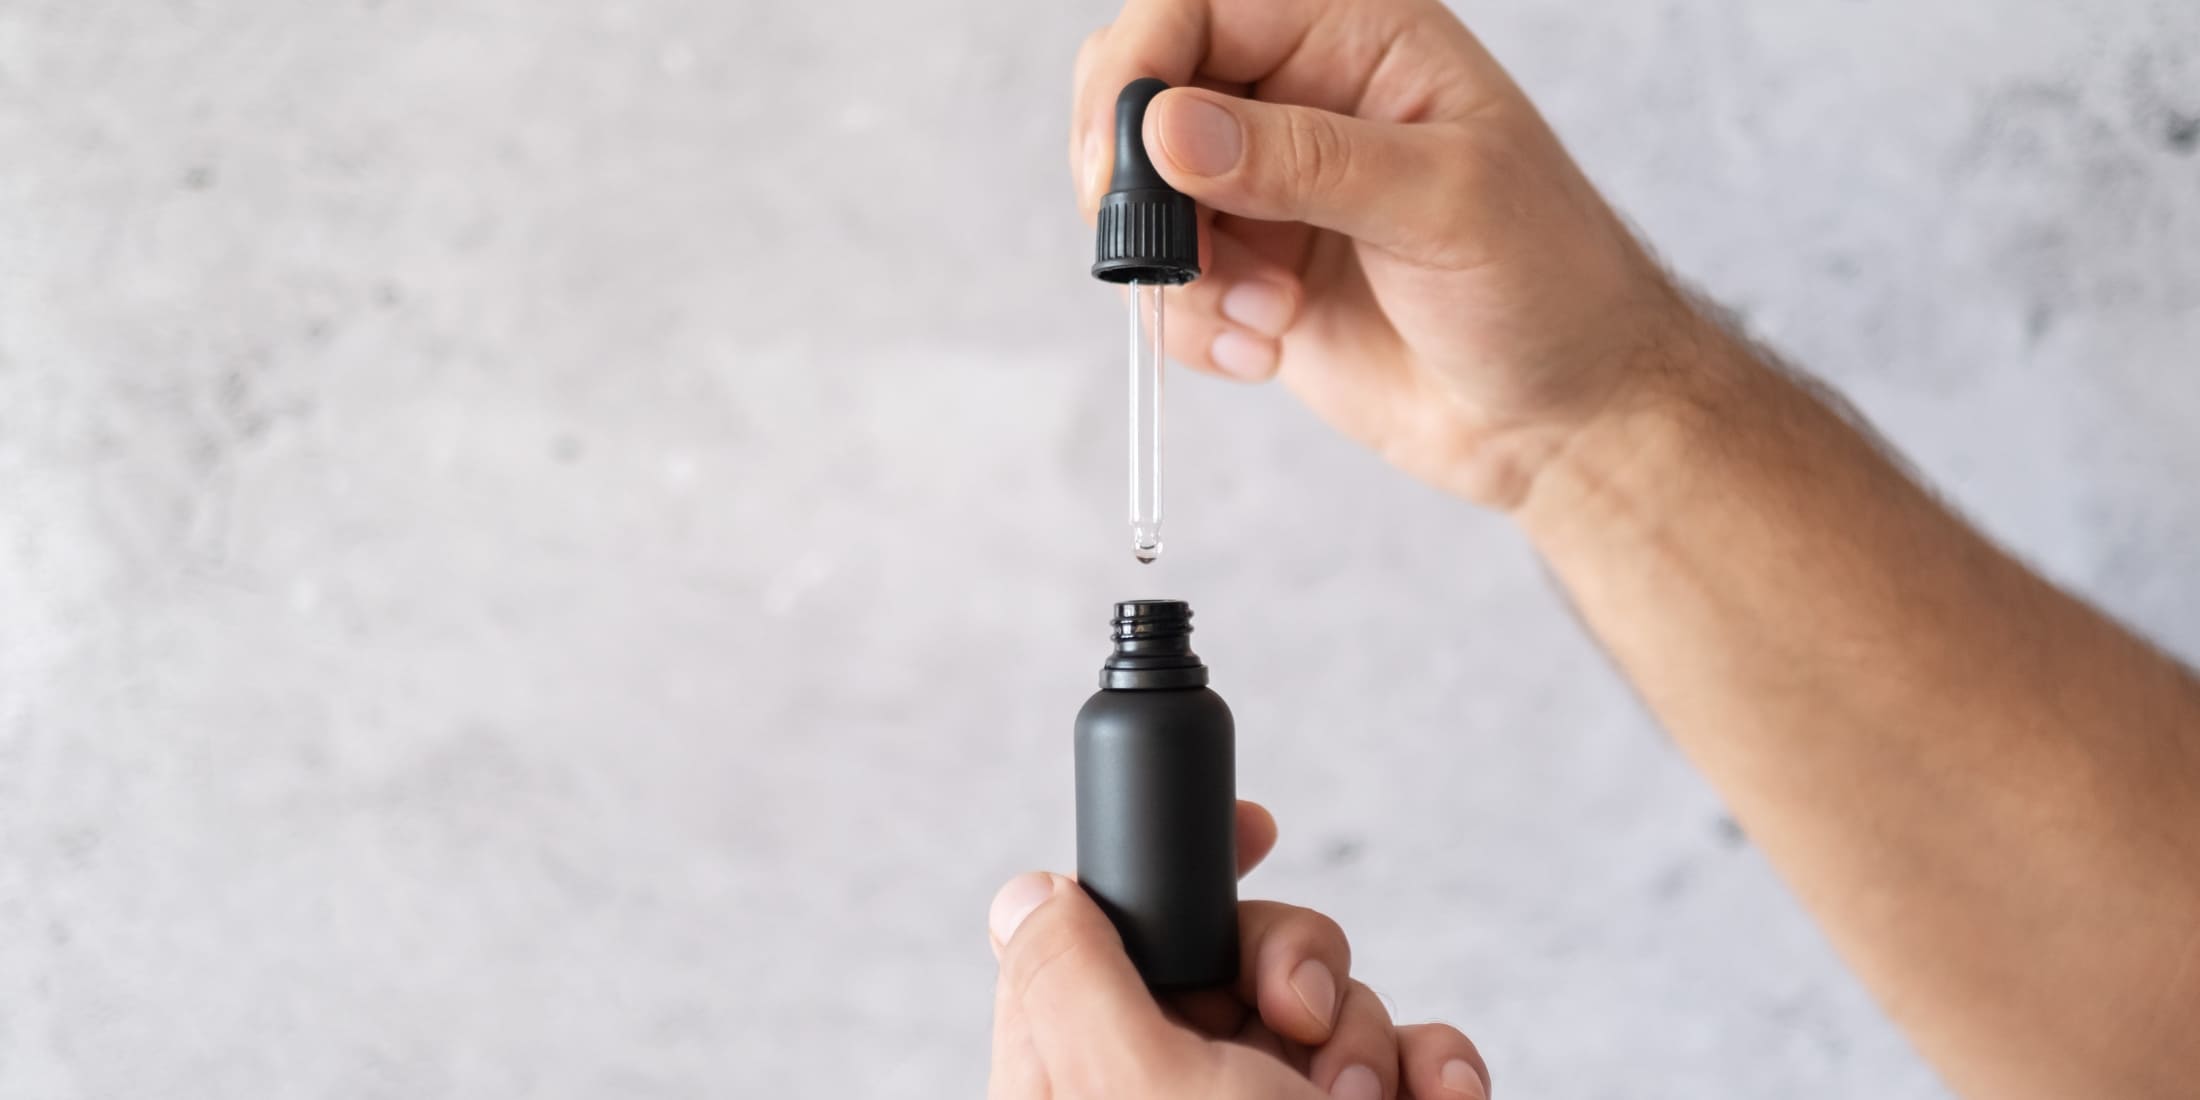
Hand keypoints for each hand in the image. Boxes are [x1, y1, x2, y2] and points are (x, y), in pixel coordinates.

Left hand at [987, 802, 1490, 1098]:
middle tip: (1294, 1016)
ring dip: (1363, 1031)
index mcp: (1086, 1073)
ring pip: (1333, 998)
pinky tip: (1438, 1096)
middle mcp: (1177, 1086)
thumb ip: (1073, 980)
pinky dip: (1435, 1067)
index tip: (1257, 827)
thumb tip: (1026, 893)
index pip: (1116, 931)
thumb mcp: (1129, 1086)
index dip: (1184, 866)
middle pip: (1240, 945)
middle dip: (1294, 960)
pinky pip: (1409, 1057)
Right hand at [1072, 0, 1698, 508]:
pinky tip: (1264, 347)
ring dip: (1177, 270)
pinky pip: (1161, 282)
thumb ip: (1305, 160)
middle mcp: (1298, 97)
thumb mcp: (1444, 203)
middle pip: (1139, 89)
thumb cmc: (1549, 284)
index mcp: (1355, 33)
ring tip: (1267, 315)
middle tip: (1169, 249)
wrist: (1564, 415)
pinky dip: (1189, 324)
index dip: (1140, 68)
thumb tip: (1168, 129)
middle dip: (1133, 179)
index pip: (1195, 4)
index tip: (1127, 158)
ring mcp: (1267, 187)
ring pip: (1137, 197)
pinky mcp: (1249, 270)